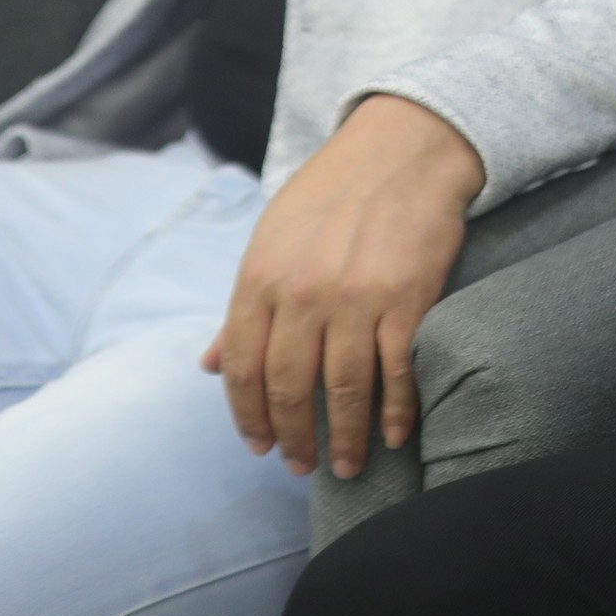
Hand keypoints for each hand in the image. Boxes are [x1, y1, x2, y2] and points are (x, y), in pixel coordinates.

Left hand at [200, 93, 482, 476]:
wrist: (403, 148)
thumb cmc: (331, 194)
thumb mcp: (270, 240)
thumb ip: (242, 306)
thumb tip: (208, 365)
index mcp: (259, 279)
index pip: (241, 368)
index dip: (248, 416)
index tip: (259, 446)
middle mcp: (302, 294)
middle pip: (289, 388)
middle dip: (294, 437)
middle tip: (301, 467)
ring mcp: (356, 298)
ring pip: (343, 388)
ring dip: (346, 437)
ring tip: (349, 465)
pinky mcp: (408, 298)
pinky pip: (397, 368)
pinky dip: (396, 409)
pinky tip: (396, 433)